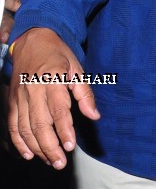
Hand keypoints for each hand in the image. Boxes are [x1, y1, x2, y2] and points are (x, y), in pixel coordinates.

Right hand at [7, 27, 99, 169]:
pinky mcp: (12, 101)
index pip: (58, 110)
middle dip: (50, 146)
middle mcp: (34, 91)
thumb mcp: (77, 69)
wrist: (32, 41)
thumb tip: (94, 116)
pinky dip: (19, 142)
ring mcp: (20, 97)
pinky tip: (29, 154)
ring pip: (25, 128)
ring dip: (37, 148)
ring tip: (51, 161)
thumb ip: (85, 94)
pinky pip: (13, 125)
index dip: (64, 130)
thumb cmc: (58, 56)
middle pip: (40, 124)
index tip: (70, 145)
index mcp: (53, 81)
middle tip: (61, 162)